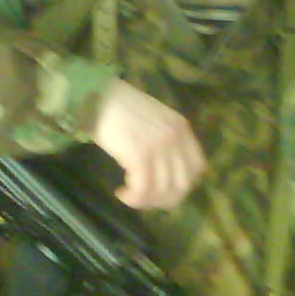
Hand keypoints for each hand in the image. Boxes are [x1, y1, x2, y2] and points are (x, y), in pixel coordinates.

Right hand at [91, 79, 205, 209]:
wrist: (96, 94)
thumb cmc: (118, 107)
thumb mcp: (154, 121)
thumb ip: (165, 141)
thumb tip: (162, 174)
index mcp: (182, 128)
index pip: (197, 168)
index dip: (182, 186)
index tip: (163, 190)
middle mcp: (176, 138)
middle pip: (182, 184)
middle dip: (164, 199)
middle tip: (144, 199)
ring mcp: (160, 146)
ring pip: (163, 190)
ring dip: (146, 200)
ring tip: (129, 195)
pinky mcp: (141, 154)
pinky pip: (144, 188)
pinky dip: (133, 198)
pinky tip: (121, 193)